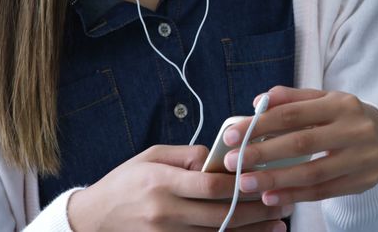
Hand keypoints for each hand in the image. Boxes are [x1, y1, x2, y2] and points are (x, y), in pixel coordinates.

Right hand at [67, 144, 292, 230]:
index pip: (210, 185)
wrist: (93, 218)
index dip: (241, 184)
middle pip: (221, 214)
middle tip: (284, 202)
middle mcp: (165, 211)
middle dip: (256, 209)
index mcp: (162, 182)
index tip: (265, 177)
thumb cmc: (125, 181)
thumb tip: (220, 157)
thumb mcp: (151, 156)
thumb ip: (187, 154)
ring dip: (251, 231)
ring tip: (278, 224)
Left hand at [221, 86, 377, 206]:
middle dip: (262, 153)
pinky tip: (270, 197)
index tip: (231, 136)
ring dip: (275, 179)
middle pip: (302, 142)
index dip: (260, 124)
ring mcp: (362, 157)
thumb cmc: (341, 118)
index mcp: (342, 103)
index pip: (293, 113)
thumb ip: (291, 100)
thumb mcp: (322, 101)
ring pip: (312, 172)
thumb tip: (258, 102)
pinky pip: (323, 191)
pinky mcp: (363, 181)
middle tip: (232, 162)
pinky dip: (294, 195)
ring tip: (245, 184)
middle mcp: (355, 129)